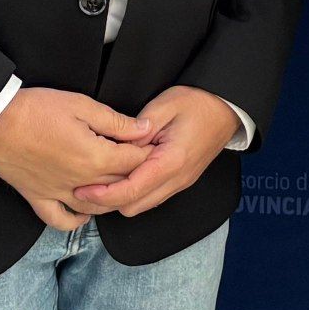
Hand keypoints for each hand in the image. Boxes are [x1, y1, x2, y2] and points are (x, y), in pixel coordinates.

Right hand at [0, 87, 154, 231]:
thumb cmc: (36, 109)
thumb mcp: (82, 105)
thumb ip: (116, 122)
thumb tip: (145, 129)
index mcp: (94, 157)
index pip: (134, 161)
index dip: (148, 151)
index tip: (154, 143)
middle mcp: (80, 181)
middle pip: (120, 184)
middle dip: (136, 172)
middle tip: (144, 160)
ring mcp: (58, 192)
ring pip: (95, 206)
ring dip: (112, 198)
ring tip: (122, 184)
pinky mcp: (37, 197)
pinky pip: (60, 219)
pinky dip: (75, 220)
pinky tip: (85, 211)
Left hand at [67, 86, 241, 218]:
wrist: (227, 108)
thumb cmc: (198, 103)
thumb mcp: (165, 105)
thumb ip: (138, 129)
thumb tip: (117, 149)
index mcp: (172, 161)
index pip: (131, 191)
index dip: (103, 195)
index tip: (82, 188)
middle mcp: (177, 179)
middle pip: (133, 206)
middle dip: (107, 201)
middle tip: (85, 184)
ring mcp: (180, 183)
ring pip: (141, 206)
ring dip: (120, 198)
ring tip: (99, 182)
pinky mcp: (180, 182)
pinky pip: (151, 197)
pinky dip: (133, 193)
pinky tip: (120, 177)